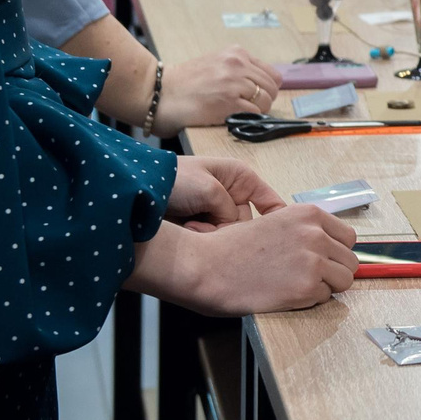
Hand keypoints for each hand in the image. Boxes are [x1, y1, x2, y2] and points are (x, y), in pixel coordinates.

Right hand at [127, 205, 358, 313]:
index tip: (325, 260)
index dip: (336, 251)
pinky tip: (288, 294)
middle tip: (311, 278)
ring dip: (327, 287)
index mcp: (307, 214)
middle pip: (350, 260)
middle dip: (334, 271)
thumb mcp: (270, 222)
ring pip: (344, 280)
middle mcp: (316, 234)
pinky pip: (325, 298)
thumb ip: (301, 231)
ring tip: (300, 287)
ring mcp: (314, 261)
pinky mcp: (306, 288)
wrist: (206, 266)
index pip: (348, 237)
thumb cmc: (229, 247)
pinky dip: (311, 301)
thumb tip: (325, 245)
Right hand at [156, 47, 281, 132]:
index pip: (271, 73)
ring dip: (258, 111)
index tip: (256, 97)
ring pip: (266, 100)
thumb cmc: (184, 83)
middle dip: (264, 100)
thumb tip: (260, 86)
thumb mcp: (215, 64)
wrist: (160, 93)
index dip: (266, 88)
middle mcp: (238, 64)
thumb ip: (238, 69)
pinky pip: (256, 113)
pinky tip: (233, 118)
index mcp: (236, 53)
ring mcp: (234, 83)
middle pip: (272, 87)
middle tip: (248, 108)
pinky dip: (249, 119)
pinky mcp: (229, 103)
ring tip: (239, 113)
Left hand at [166, 154, 286, 229]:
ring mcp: (216, 212)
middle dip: (230, 228)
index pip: (270, 202)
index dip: (278, 219)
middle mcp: (232, 196)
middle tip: (212, 225)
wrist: (139, 193)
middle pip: (249, 224)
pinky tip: (188, 230)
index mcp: (240, 178)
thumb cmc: (173, 179)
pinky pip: (213, 241)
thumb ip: (231, 212)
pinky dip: (201, 239)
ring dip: (212, 234)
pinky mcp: (202, 227)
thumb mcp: (210, 189)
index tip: (281, 237)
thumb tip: (232, 231)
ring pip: (230, 236)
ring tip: (193, 225)